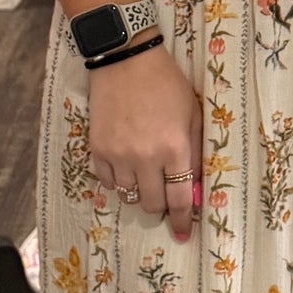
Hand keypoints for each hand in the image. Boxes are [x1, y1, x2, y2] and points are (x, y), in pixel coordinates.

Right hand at [86, 45, 202, 241]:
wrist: (126, 60)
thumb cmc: (166, 84)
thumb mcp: (192, 114)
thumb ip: (194, 152)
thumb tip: (194, 186)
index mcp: (175, 148)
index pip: (179, 199)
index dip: (181, 220)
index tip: (181, 233)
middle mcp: (146, 157)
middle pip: (151, 204)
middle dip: (160, 204)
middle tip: (162, 193)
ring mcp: (118, 154)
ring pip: (127, 196)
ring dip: (138, 191)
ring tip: (142, 174)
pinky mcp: (98, 148)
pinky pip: (107, 181)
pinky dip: (117, 180)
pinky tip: (124, 165)